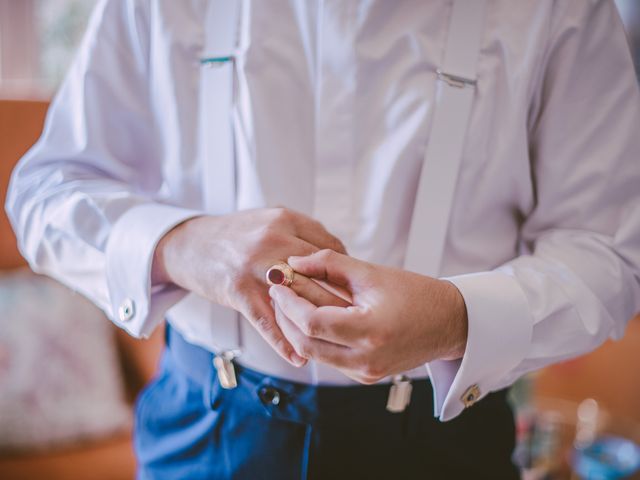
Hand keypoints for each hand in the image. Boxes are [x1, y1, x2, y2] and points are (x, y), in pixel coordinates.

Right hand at [152, 208, 349, 365]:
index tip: (355, 292)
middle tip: (357, 320)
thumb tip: (340, 257)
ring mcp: (255, 266)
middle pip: (320, 275)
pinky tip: (299, 357)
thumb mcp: (270, 220)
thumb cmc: (235, 235)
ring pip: (299, 299)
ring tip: (337, 341)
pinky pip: (267, 321)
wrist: (189, 244)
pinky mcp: (239, 291)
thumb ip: (303, 234)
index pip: (330, 249)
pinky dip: (284, 343)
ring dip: (319, 323)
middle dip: (340, 300)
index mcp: (285, 220)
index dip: (345, 273)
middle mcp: (273, 240)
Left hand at [269, 249, 467, 383]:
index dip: (289, 302)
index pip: (312, 321)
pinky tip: (310, 316)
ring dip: (296, 328)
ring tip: (290, 301)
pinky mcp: (365, 375)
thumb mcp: (371, 272)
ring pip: (313, 353)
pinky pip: (328, 358)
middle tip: (278, 291)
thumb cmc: (416, 293)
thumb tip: (294, 263)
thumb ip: (329, 264)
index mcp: (370, 331)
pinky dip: (314, 338)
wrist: (448, 322)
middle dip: (285, 317)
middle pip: (305, 343)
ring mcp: (365, 372)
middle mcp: (365, 360)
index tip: (279, 282)